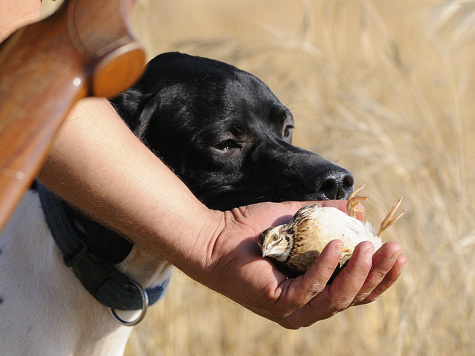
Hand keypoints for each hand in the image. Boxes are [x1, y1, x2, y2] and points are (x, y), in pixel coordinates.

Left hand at [196, 200, 405, 328]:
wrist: (215, 235)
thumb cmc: (253, 229)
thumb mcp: (299, 220)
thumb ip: (326, 215)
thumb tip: (356, 206)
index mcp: (316, 288)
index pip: (357, 288)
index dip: (380, 273)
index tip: (397, 249)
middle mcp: (308, 304)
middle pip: (354, 296)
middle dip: (378, 274)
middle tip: (396, 250)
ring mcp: (293, 308)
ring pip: (338, 299)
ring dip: (359, 273)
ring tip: (372, 247)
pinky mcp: (278, 303)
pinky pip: (310, 288)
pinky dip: (326, 267)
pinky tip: (336, 245)